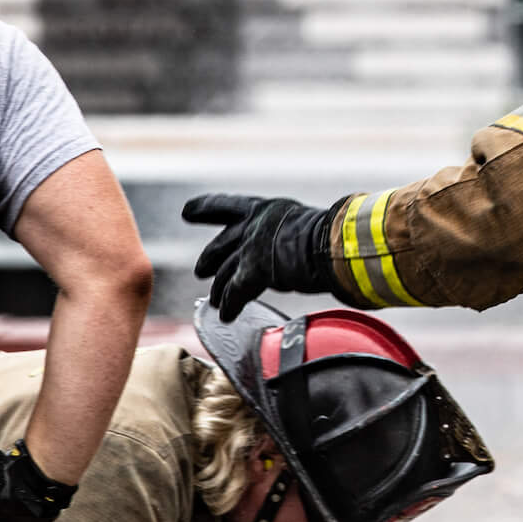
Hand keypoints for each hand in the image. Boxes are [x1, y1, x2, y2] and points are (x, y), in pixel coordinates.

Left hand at [181, 193, 336, 319]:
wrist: (335, 243)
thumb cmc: (335, 235)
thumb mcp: (308, 226)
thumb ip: (297, 237)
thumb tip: (314, 245)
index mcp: (268, 209)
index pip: (228, 206)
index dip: (206, 208)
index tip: (187, 211)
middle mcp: (254, 225)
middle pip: (223, 244)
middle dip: (210, 258)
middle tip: (201, 270)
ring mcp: (251, 247)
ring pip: (226, 272)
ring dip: (219, 289)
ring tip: (214, 301)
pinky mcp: (252, 271)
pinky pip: (235, 292)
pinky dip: (230, 305)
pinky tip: (225, 316)